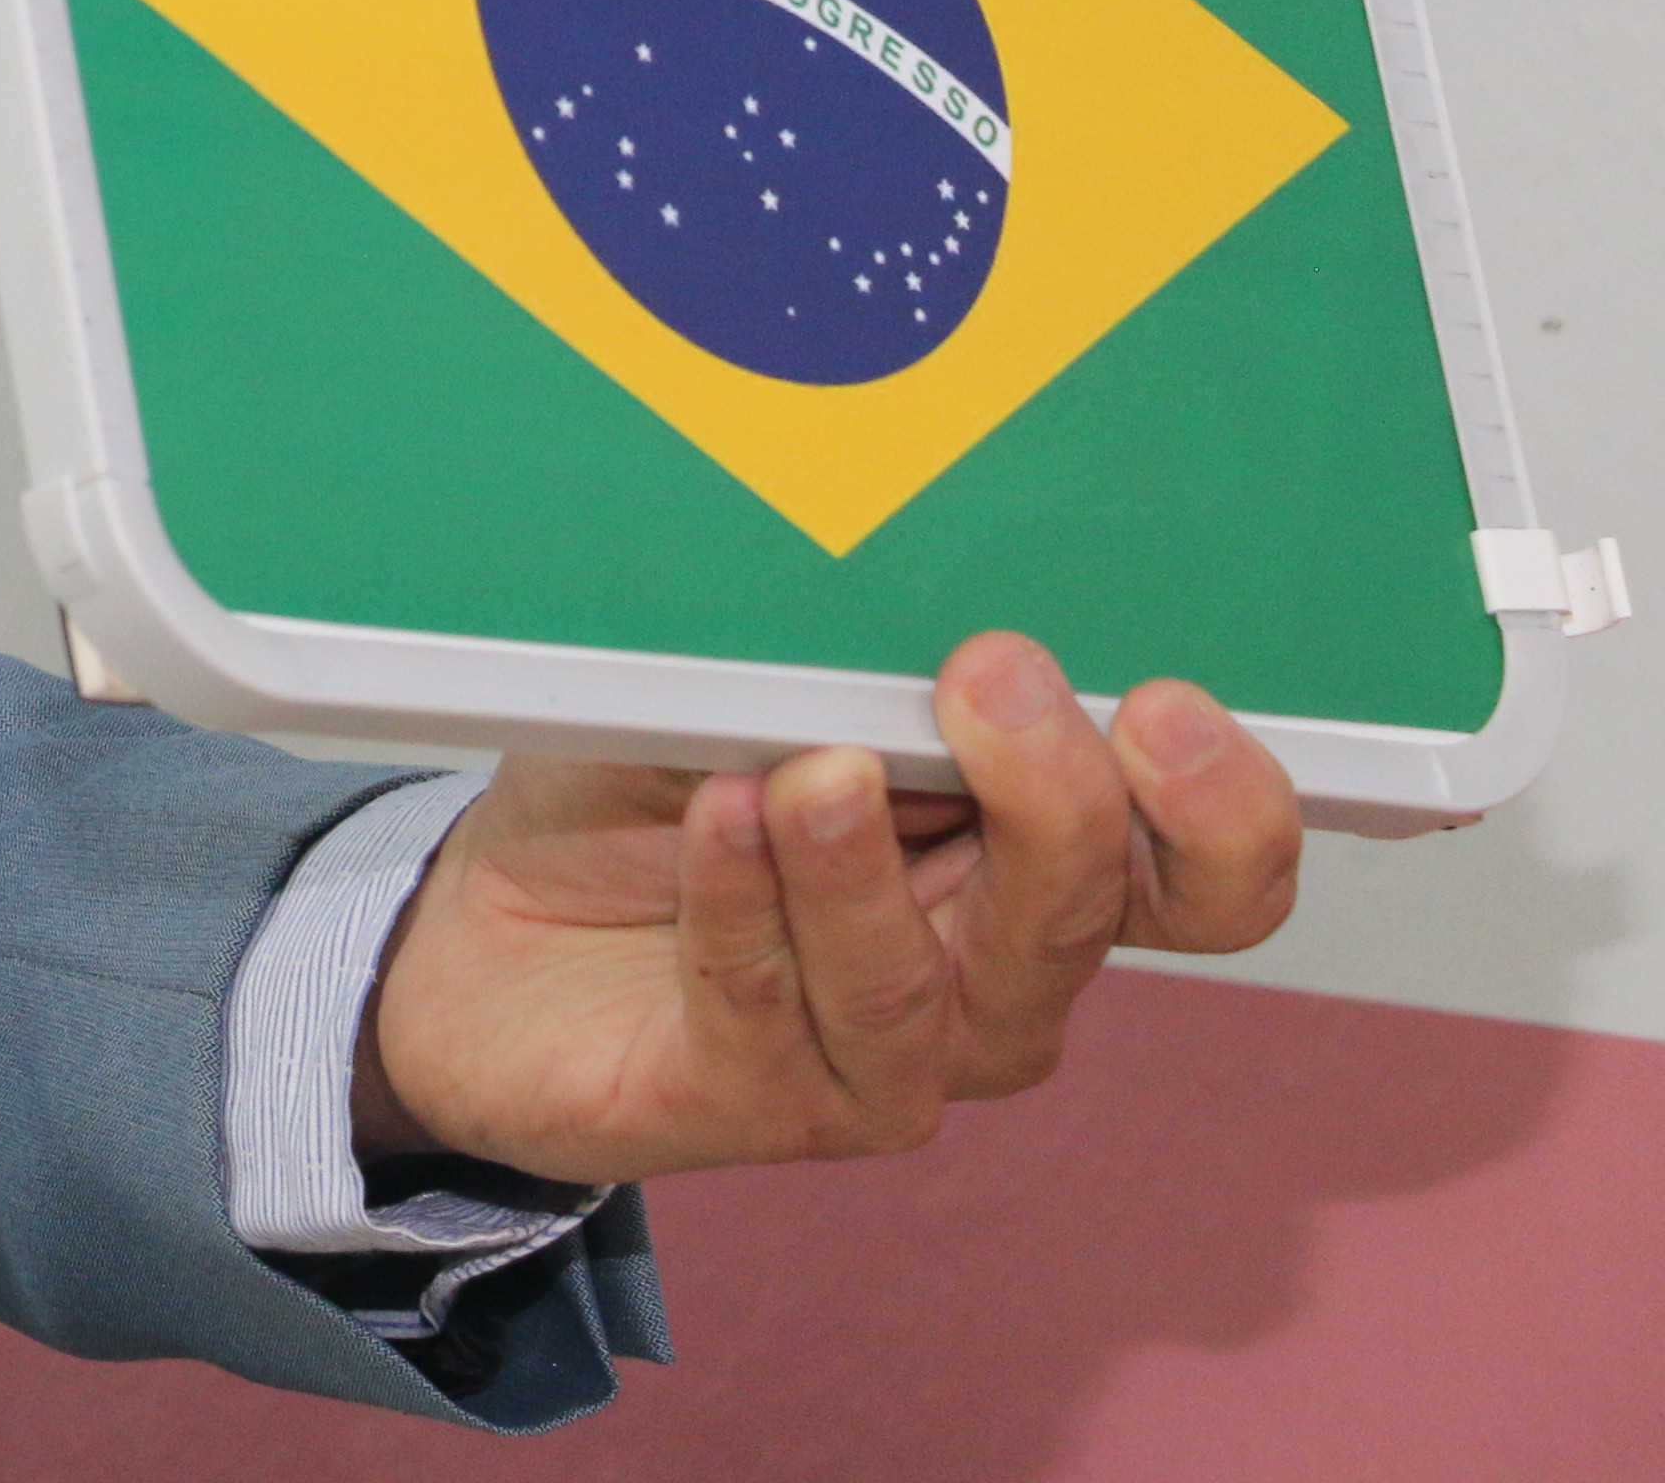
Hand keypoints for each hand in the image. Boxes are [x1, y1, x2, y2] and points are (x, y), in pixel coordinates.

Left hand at [352, 632, 1303, 1186]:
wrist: (488, 932)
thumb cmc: (651, 796)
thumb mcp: (753, 695)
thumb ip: (853, 672)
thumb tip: (917, 605)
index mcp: (1031, 868)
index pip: (1204, 876)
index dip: (1222, 811)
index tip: (1163, 705)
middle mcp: (988, 977)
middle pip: (1085, 920)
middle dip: (1053, 798)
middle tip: (989, 679)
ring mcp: (885, 1058)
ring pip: (923, 985)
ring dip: (863, 866)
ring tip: (808, 770)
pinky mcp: (763, 1105)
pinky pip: (772, 1012)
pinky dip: (743, 905)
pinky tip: (714, 820)